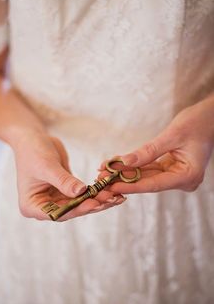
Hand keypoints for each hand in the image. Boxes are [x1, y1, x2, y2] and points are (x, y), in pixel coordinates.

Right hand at [13, 132, 124, 220]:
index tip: (95, 203)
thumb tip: (82, 192)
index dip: (77, 209)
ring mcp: (55, 200)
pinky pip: (82, 194)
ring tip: (116, 196)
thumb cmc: (33, 152)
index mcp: (32, 206)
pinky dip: (95, 192)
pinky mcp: (65, 192)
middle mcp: (44, 207)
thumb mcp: (47, 166)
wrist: (33, 139)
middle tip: (112, 199)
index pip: (57, 213)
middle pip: (71, 210)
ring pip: (79, 204)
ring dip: (97, 199)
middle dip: (92, 204)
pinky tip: (111, 190)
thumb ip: (64, 181)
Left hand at [98, 97, 213, 193]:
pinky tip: (117, 166)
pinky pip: (150, 169)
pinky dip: (134, 167)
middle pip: (148, 182)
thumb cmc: (197, 123)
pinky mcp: (172, 169)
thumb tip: (123, 163)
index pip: (153, 184)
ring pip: (147, 176)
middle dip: (123, 180)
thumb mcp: (171, 136)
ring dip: (126, 174)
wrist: (210, 117)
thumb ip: (147, 152)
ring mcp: (177, 176)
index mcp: (188, 176)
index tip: (111, 186)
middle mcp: (183, 180)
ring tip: (104, 173)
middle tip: (101, 179)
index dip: (130, 185)